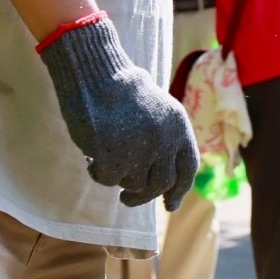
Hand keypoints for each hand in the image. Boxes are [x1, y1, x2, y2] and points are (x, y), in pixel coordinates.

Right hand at [39, 16, 198, 208]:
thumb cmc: (120, 91)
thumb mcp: (156, 110)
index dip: (180, 190)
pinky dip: (98, 173)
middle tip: (128, 199)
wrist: (95, 74)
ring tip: (105, 159)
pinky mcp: (114, 157)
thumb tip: (165, 187)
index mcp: (178, 125)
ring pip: (133, 184)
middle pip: (161, 184)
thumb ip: (165, 141)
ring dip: (118, 178)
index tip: (170, 205)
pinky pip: (108, 180)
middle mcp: (165, 140)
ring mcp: (141, 150)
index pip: (188, 167)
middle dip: (145, 196)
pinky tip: (91, 157)